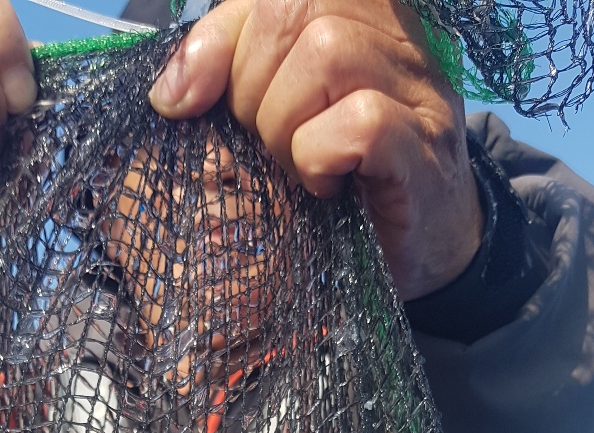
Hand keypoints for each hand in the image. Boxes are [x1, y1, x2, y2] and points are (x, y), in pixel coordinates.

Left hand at [148, 0, 482, 300]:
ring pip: (326, 53)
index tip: (185, 100)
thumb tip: (169, 92)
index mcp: (355, 13)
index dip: (215, 41)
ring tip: (296, 167)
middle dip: (250, 87)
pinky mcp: (423, 147)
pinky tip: (324, 186)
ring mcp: (416, 87)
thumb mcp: (275, 123)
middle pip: (292, 9)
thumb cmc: (340, 181)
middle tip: (266, 145)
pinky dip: (320, 157)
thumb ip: (228, 85)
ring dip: (284, 124)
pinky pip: (361, 120)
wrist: (423, 248)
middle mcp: (393, 34)